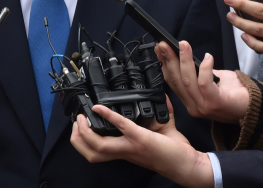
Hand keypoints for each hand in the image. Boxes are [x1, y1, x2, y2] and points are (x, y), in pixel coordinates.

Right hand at [70, 102, 212, 187]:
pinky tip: (99, 107)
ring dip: (84, 131)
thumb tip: (161, 98)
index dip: (83, 142)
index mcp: (125, 151)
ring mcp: (131, 146)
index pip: (97, 152)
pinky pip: (119, 126)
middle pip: (91, 153)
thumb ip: (157, 116)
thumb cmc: (175, 153)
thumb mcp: (160, 134)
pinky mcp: (140, 139)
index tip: (78, 128)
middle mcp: (124, 152)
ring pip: (97, 146)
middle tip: (74, 124)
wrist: (188, 165)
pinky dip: (107, 115)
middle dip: (77, 139)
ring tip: (81, 118)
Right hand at [156, 41, 248, 123]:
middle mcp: (193, 106)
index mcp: (190, 101)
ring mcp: (203, 107)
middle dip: (169, 59)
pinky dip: (204, 68)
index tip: (160, 48)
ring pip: (187, 81)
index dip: (164, 63)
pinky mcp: (215, 104)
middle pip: (176, 80)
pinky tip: (208, 57)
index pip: (171, 81)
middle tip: (164, 44)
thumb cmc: (234, 94)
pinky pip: (204, 83)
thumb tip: (183, 54)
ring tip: (183, 45)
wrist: (256, 108)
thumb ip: (196, 73)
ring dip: (184, 60)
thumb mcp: (210, 81)